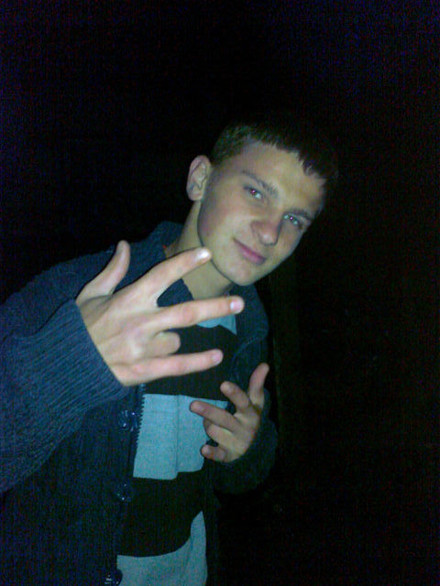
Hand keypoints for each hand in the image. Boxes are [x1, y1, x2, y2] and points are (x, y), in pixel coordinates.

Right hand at [76, 241, 243, 385]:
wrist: (66, 363)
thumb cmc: (81, 326)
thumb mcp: (92, 293)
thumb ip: (113, 270)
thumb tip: (124, 244)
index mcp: (129, 299)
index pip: (162, 275)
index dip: (186, 262)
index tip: (207, 253)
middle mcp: (140, 321)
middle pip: (186, 313)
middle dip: (215, 307)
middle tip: (240, 304)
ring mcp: (143, 347)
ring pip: (177, 340)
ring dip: (172, 339)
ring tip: (151, 341)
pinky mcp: (143, 369)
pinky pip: (177, 367)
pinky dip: (198, 363)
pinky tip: (217, 358)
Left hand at [190, 363, 269, 462]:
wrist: (256, 448)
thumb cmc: (251, 418)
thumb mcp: (256, 403)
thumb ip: (256, 384)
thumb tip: (264, 364)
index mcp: (250, 413)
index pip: (243, 402)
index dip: (234, 393)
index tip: (223, 384)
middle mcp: (244, 428)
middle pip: (224, 419)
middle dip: (209, 412)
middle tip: (193, 405)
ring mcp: (236, 442)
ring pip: (215, 432)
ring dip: (208, 425)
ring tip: (207, 421)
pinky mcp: (229, 455)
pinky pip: (219, 455)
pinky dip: (212, 453)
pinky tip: (204, 449)